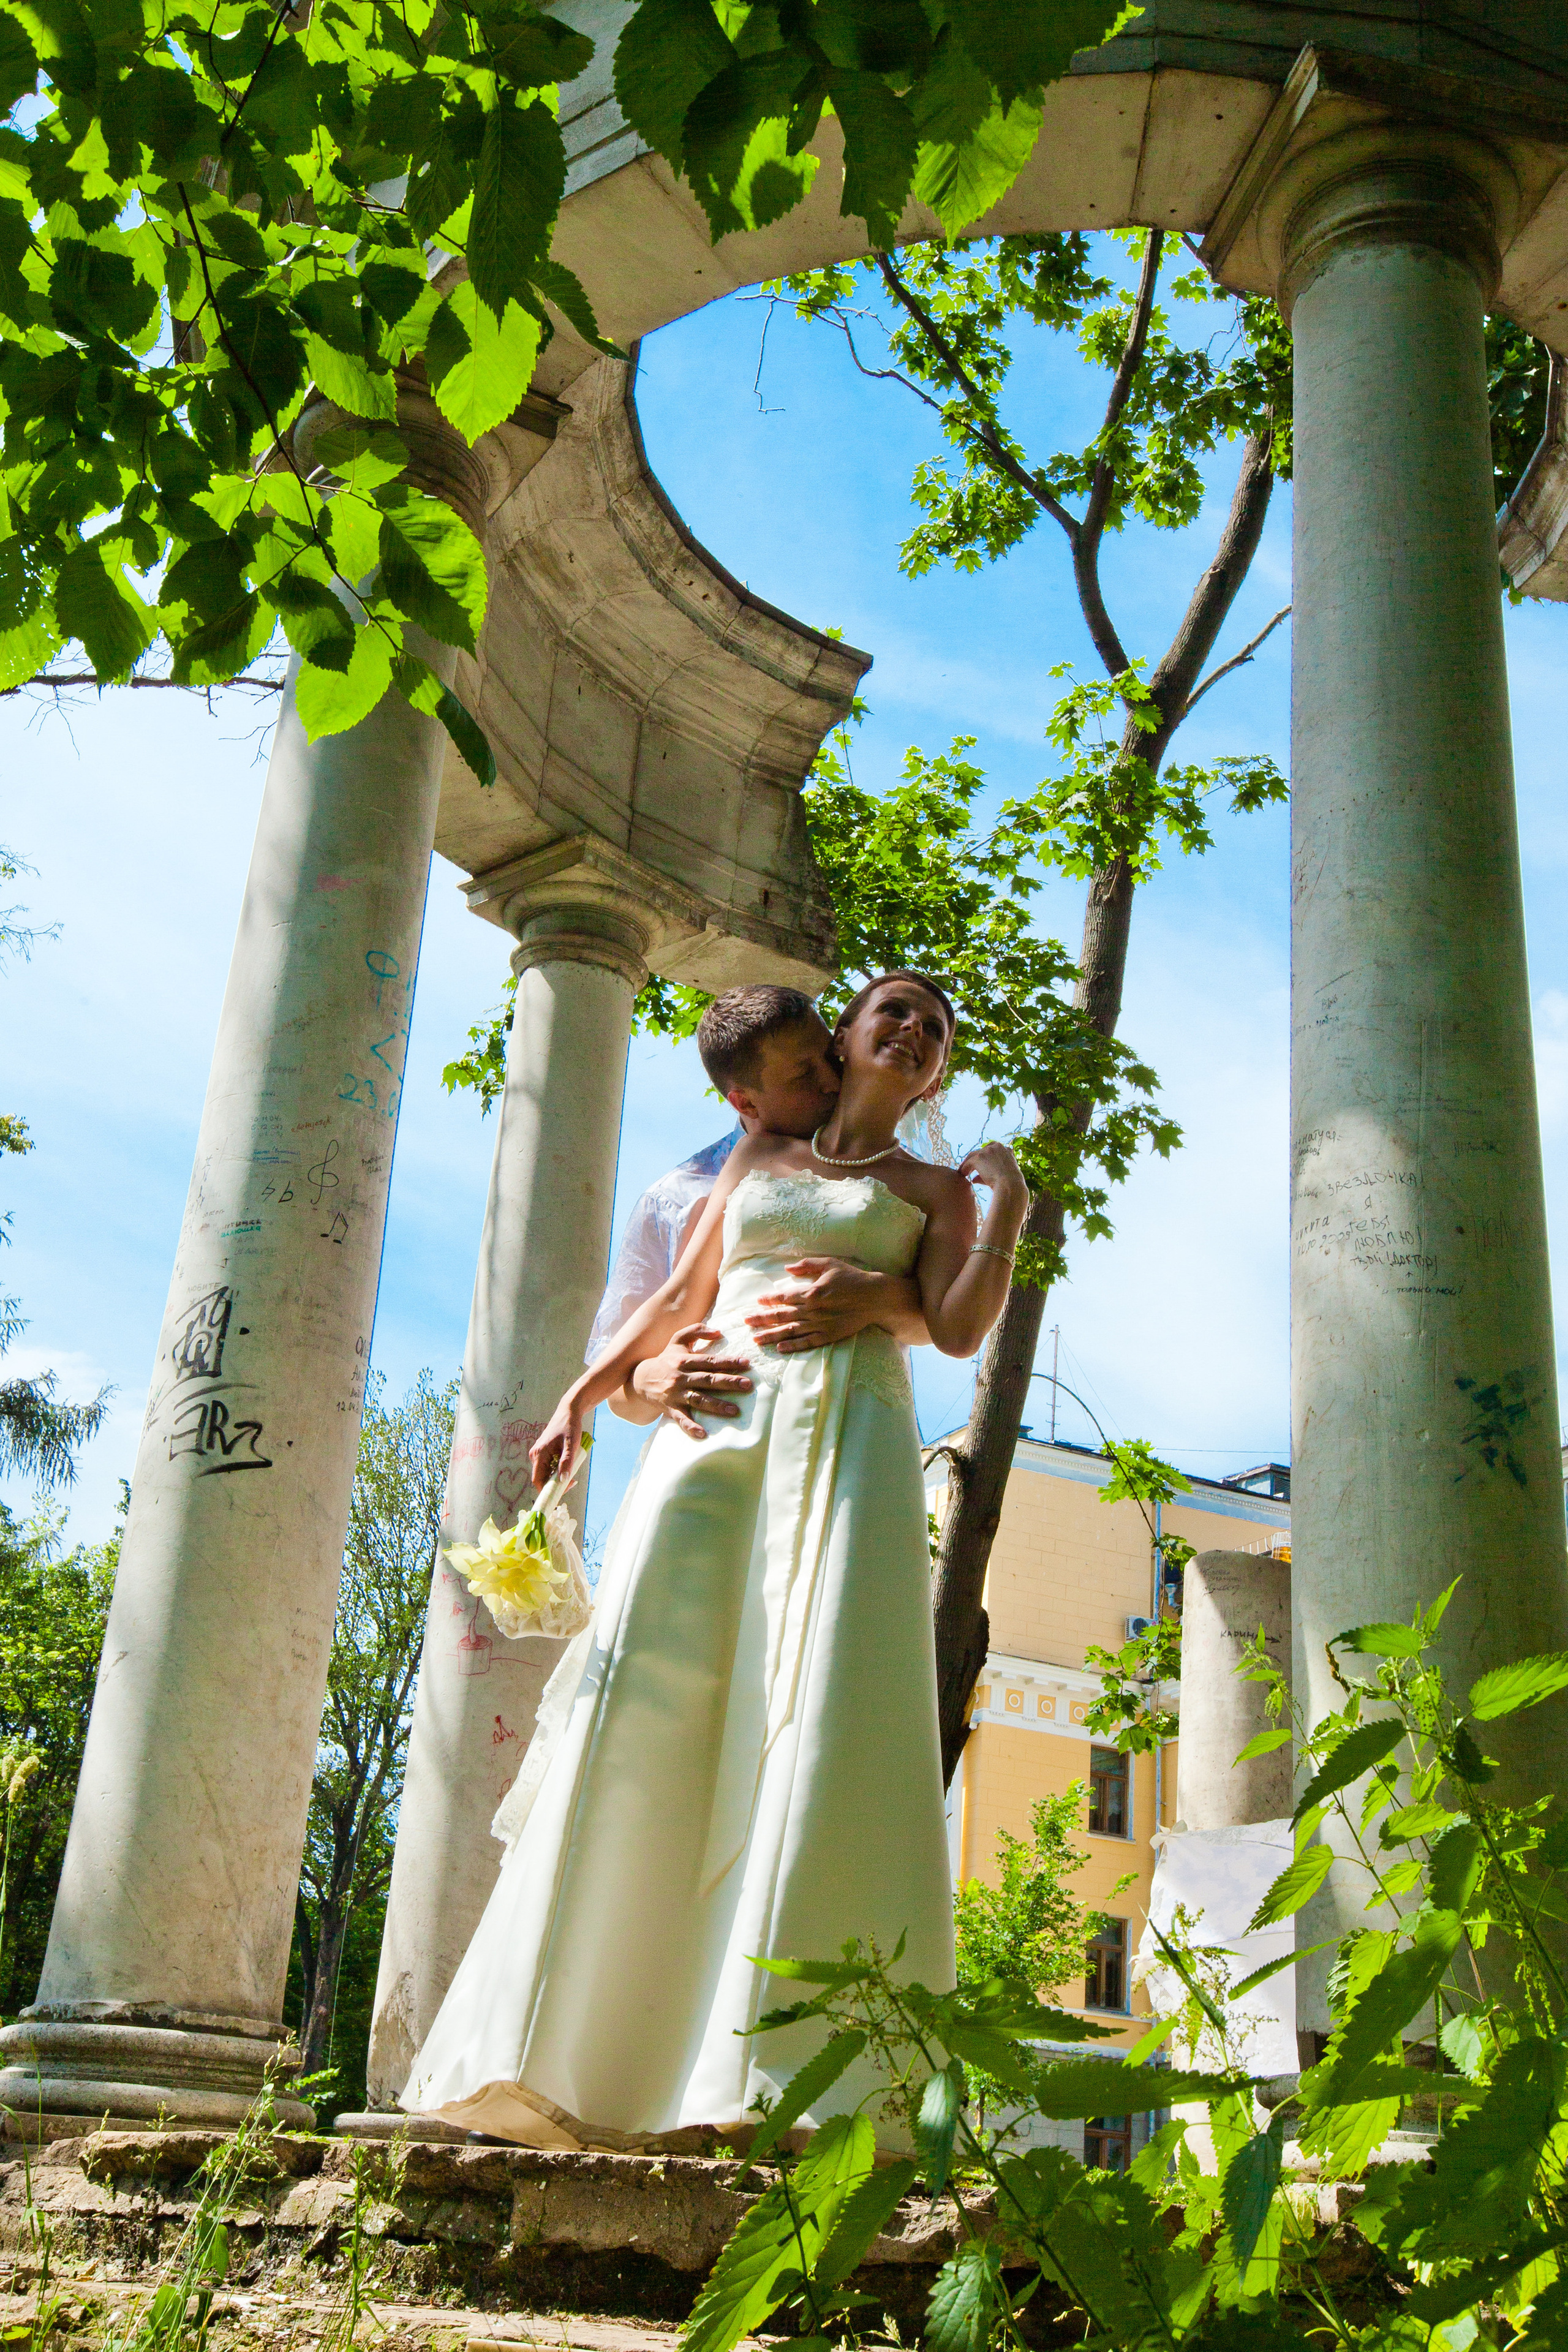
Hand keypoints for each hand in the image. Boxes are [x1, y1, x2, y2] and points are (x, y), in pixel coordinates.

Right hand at [530, 1394, 584, 1488]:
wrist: (568, 1412)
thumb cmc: (569, 1427)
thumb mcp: (570, 1445)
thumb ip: (566, 1462)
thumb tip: (563, 1480)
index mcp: (538, 1454)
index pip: (538, 1480)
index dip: (547, 1490)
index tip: (561, 1494)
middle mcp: (535, 1455)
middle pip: (541, 1478)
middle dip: (555, 1484)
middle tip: (572, 1482)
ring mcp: (538, 1453)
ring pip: (545, 1473)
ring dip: (557, 1477)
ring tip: (572, 1473)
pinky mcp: (543, 1452)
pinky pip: (548, 1467)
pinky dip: (557, 1470)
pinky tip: (568, 1466)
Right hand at [631, 1324, 753, 1440]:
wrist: (641, 1379)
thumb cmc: (666, 1359)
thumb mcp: (678, 1340)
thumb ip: (697, 1331)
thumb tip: (719, 1331)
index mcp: (685, 1360)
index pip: (710, 1361)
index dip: (729, 1362)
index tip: (747, 1363)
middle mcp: (681, 1377)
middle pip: (708, 1380)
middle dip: (729, 1382)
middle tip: (748, 1385)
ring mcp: (676, 1394)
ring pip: (699, 1400)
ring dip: (717, 1406)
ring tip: (735, 1410)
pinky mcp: (670, 1409)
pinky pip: (681, 1419)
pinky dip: (691, 1427)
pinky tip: (703, 1434)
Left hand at [746, 1259, 880, 1352]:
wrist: (875, 1297)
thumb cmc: (852, 1278)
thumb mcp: (830, 1264)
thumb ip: (807, 1265)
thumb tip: (787, 1268)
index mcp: (812, 1292)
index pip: (784, 1297)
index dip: (769, 1300)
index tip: (757, 1301)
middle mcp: (813, 1310)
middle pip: (782, 1316)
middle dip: (762, 1319)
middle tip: (746, 1322)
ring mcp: (820, 1325)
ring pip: (790, 1331)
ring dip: (771, 1335)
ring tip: (756, 1339)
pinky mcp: (829, 1336)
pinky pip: (807, 1342)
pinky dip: (793, 1346)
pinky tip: (780, 1348)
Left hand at [959, 1140, 1027, 1214]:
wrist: (1011, 1186)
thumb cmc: (1010, 1185)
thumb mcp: (1002, 1177)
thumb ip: (988, 1175)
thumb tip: (973, 1180)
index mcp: (1006, 1150)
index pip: (992, 1150)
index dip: (985, 1157)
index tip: (981, 1164)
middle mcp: (997, 1147)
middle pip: (981, 1151)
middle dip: (975, 1159)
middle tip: (968, 1167)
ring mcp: (988, 1151)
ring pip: (973, 1156)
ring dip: (967, 1164)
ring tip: (963, 1171)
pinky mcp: (979, 1157)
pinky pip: (968, 1163)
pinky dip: (964, 1169)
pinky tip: (962, 1175)